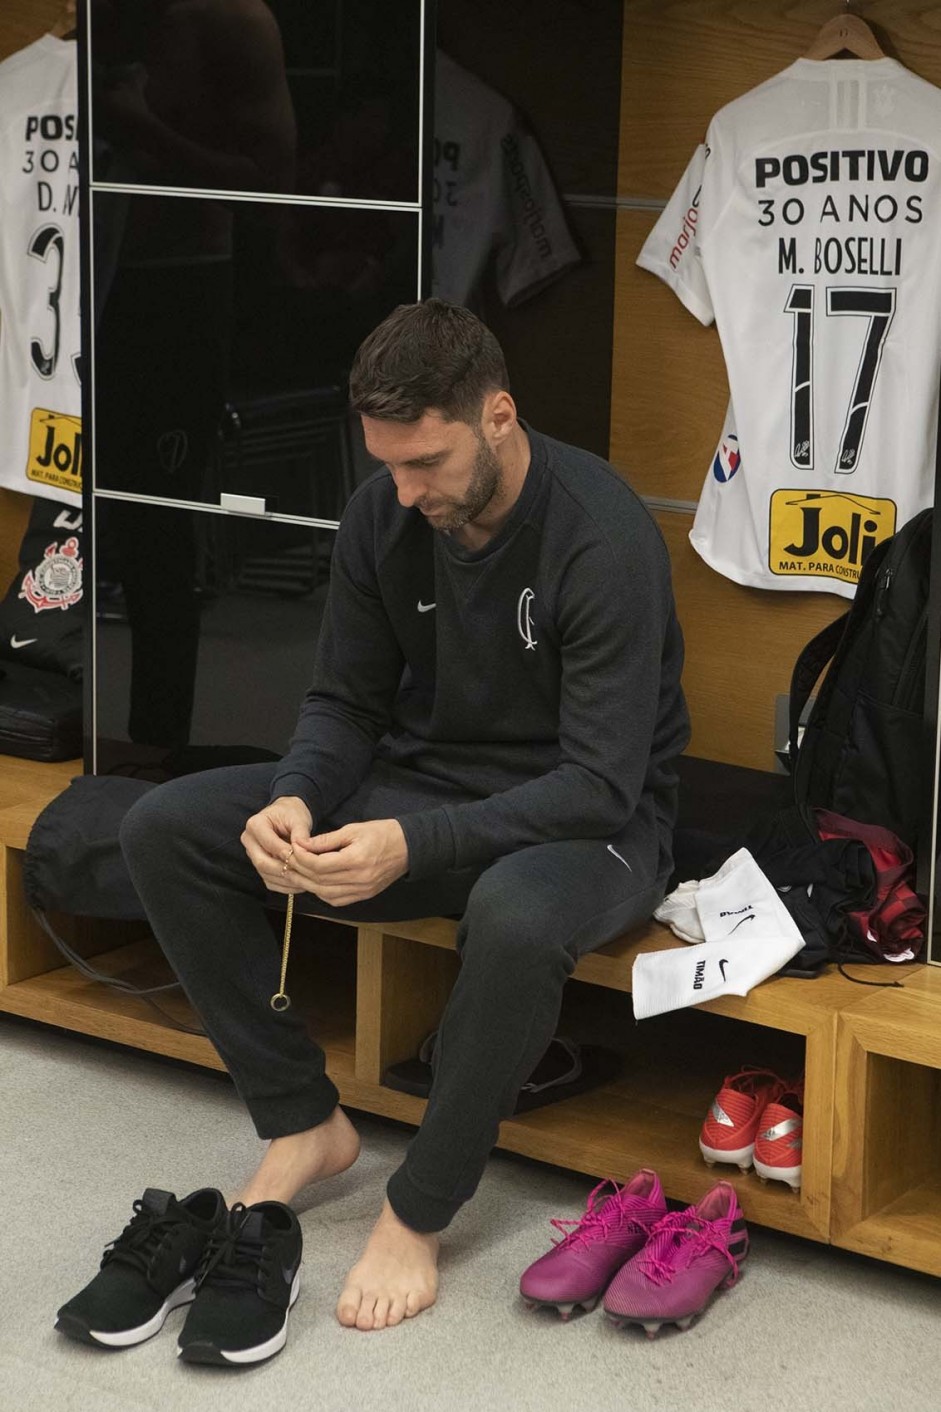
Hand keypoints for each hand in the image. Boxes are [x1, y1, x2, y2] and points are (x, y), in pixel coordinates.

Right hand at [241, 796, 313, 894]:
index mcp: (255, 824)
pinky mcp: (259, 866)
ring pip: (266, 875)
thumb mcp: (298, 818)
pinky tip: (301, 884)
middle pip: (263, 863)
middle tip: (306, 875)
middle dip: (285, 871)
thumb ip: (300, 832)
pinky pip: (270, 881)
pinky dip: (285, 886)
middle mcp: (249, 840)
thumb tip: (302, 847)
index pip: (270, 844)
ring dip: (287, 881)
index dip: (287, 854)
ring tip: (307, 882)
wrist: (286, 815)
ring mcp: (252, 855)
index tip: (305, 860)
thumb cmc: (292, 814)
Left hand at [285, 818, 408, 906]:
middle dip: (301, 871)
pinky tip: (315, 883)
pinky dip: (322, 893)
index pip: (320, 865)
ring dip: (309, 885)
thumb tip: (302, 844)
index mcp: (356, 860)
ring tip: (297, 873)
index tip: (293, 847)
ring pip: (326, 894)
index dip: (302, 857)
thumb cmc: (382, 833)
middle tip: (288, 861)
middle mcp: (359, 880)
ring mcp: (362, 891)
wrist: (409, 847)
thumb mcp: (354, 829)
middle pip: (320, 881)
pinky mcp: (364, 895)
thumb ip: (327, 840)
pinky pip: (337, 900)